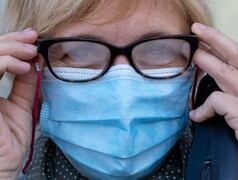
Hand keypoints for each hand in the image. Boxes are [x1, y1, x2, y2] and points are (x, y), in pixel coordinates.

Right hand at [0, 28, 37, 178]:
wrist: (5, 164)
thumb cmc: (11, 140)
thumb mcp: (23, 105)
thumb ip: (26, 84)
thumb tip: (34, 61)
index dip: (11, 43)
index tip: (32, 38)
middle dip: (12, 41)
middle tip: (32, 39)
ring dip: (9, 49)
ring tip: (31, 52)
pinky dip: (4, 64)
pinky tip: (22, 66)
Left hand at [190, 23, 237, 179]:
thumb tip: (226, 88)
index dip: (224, 43)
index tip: (209, 36)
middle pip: (235, 54)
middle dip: (214, 39)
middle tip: (196, 31)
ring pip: (224, 72)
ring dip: (205, 63)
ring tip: (192, 58)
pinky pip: (216, 103)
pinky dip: (203, 109)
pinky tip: (196, 115)